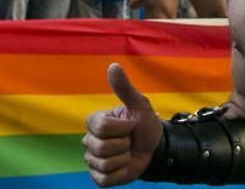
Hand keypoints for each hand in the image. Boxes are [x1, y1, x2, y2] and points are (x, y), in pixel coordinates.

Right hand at [82, 63, 162, 186]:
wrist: (155, 149)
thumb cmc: (144, 125)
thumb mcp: (139, 105)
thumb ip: (125, 88)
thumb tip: (113, 66)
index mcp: (95, 121)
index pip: (102, 127)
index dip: (123, 128)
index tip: (131, 125)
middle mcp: (89, 140)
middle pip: (101, 147)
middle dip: (124, 145)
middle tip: (129, 141)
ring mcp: (92, 160)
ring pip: (104, 164)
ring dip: (124, 160)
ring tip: (127, 153)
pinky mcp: (98, 177)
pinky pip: (105, 180)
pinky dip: (120, 175)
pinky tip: (124, 167)